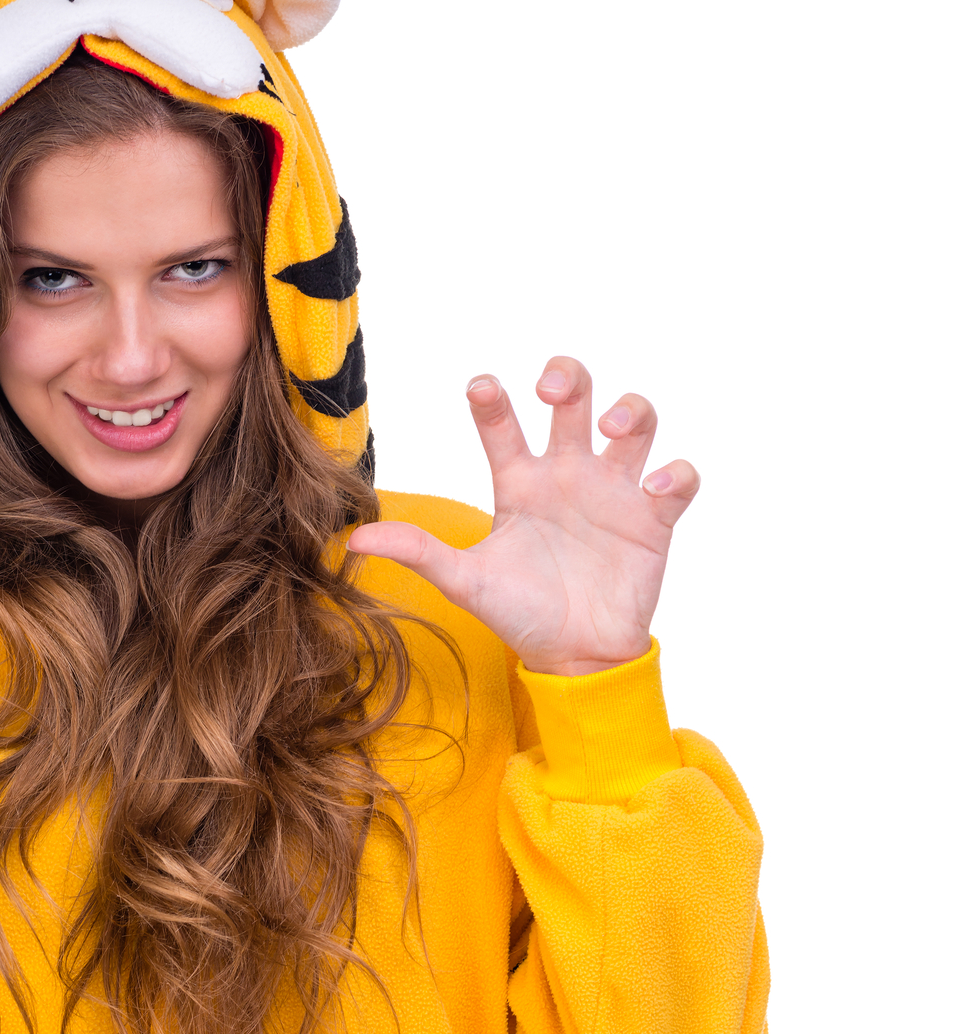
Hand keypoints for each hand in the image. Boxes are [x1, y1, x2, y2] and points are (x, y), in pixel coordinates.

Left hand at [346, 358, 698, 674]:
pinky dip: (674, 473)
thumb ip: (417, 552)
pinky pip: (678, 478)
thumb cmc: (519, 612)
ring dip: (629, 411)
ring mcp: (613, 491)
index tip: (480, 387)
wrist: (572, 657)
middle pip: (574, 398)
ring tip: (611, 431)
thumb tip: (354, 540)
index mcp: (519, 482)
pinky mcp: (654, 518)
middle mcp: (566, 475)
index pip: (502, 423)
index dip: (491, 399)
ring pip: (634, 422)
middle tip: (553, 388)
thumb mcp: (464, 581)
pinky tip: (653, 488)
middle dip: (568, 376)